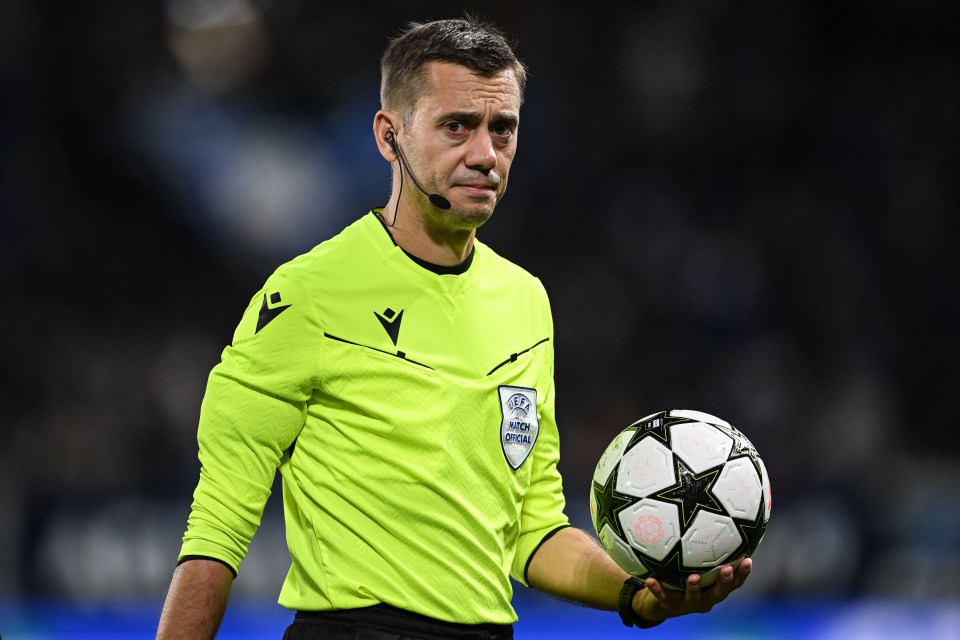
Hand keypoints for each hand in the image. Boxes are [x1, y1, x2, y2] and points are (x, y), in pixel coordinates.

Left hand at [634, 557, 751, 623]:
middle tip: (726, 570)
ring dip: (694, 588)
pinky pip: (662, 596)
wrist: (663, 603)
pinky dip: (657, 588)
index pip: (734, 582)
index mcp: (715, 588)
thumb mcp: (699, 564)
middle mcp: (706, 598)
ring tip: (693, 577)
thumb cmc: (685, 576)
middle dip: (724, 582)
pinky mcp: (669, 605)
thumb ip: (708, 548)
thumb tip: (715, 515)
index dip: (743, 573)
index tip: (748, 559)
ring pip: (693, 597)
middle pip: (719, 593)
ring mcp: (688, 603)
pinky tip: (651, 579)